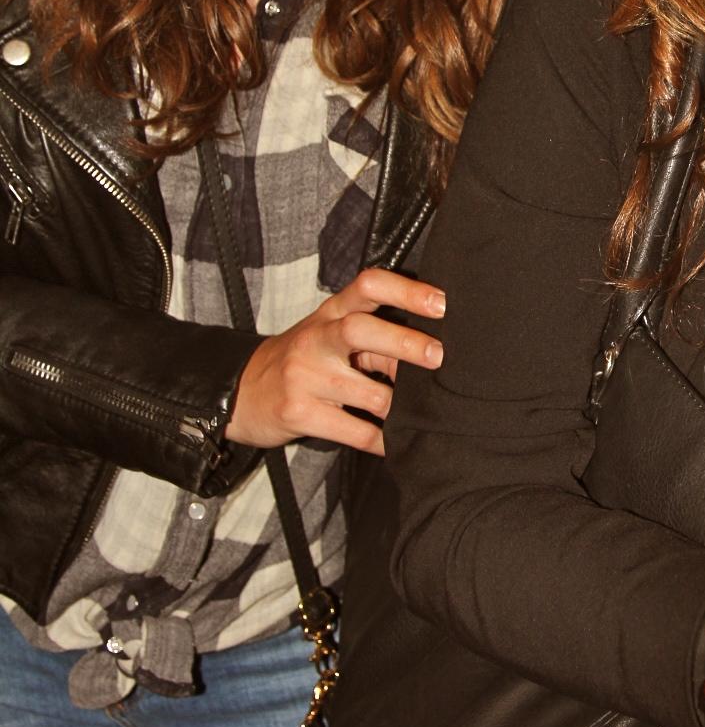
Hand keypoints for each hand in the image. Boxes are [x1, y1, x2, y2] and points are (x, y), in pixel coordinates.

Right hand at [227, 268, 444, 455]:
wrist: (240, 392)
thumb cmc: (302, 361)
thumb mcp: (330, 337)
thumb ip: (375, 340)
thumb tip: (428, 359)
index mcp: (331, 313)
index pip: (367, 285)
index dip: (406, 290)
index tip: (442, 303)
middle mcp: (316, 338)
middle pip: (360, 329)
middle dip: (404, 343)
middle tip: (438, 357)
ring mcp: (304, 376)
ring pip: (368, 393)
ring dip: (399, 407)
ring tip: (417, 412)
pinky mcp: (299, 412)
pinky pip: (355, 431)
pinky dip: (381, 440)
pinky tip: (392, 441)